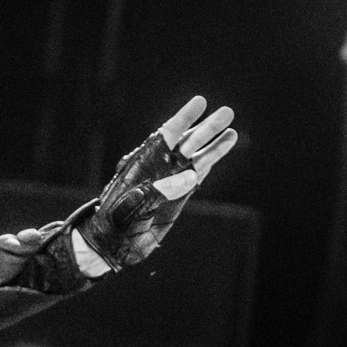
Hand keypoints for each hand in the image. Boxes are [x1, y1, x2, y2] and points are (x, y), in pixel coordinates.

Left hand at [75, 95, 237, 271]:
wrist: (113, 244)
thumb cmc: (114, 224)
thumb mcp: (130, 208)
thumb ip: (158, 192)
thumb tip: (189, 176)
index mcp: (142, 163)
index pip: (166, 135)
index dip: (183, 118)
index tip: (200, 102)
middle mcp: (158, 168)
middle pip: (187, 142)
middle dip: (207, 127)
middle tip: (228, 112)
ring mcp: (170, 180)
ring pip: (196, 156)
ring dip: (215, 143)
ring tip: (233, 130)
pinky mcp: (179, 195)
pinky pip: (198, 173)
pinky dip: (212, 160)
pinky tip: (224, 146)